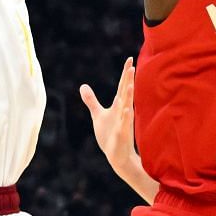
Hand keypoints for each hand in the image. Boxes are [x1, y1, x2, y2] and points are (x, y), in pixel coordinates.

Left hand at [80, 58, 137, 175]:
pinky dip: (126, 116)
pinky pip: (125, 124)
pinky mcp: (122, 133)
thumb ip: (91, 100)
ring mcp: (123, 122)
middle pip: (125, 92)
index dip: (125, 74)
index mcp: (118, 106)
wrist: (116, 155)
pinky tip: (127, 109)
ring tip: (130, 84)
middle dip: (128, 80)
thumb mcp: (98, 115)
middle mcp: (123, 111)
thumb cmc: (109, 134)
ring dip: (129, 96)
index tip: (130, 60)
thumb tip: (83, 86)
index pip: (122, 86)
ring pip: (127, 106)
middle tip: (132, 66)